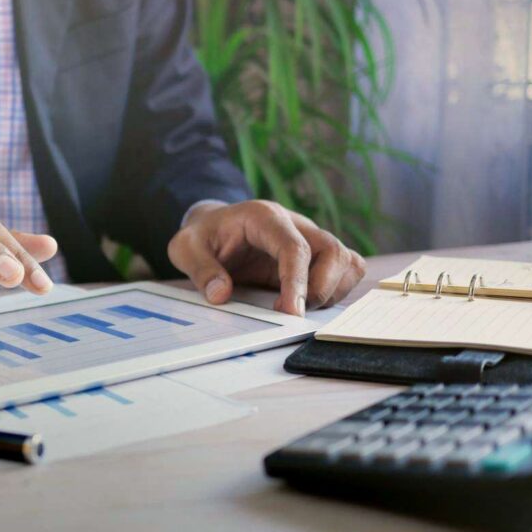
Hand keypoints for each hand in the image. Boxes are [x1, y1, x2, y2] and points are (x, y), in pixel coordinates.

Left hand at [168, 200, 364, 316]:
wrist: (213, 227)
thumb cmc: (203, 237)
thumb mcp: (186, 248)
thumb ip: (201, 270)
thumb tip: (221, 295)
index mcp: (265, 218)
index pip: (295, 247)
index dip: (297, 281)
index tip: (291, 312)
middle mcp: (295, 224)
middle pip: (333, 251)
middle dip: (320, 289)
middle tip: (290, 314)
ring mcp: (310, 239)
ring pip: (346, 260)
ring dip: (332, 291)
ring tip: (298, 308)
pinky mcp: (316, 256)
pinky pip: (346, 269)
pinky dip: (337, 290)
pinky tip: (308, 302)